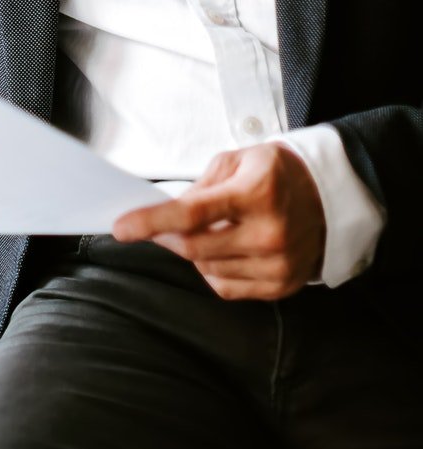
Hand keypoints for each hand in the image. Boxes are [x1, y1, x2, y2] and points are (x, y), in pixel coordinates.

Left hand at [112, 142, 325, 299]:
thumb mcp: (237, 161)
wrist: (328, 197)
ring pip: (207, 270)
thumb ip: (200, 186)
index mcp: (257, 194)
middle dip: (166, 237)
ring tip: (205, 231)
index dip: (151, 221)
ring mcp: (278, 265)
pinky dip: (212, 270)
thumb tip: (166, 211)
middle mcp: (270, 234)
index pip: (192, 214)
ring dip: (192, 253)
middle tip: (157, 225)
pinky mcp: (281, 286)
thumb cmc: (276, 173)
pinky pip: (227, 288)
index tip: (120, 228)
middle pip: (195, 248)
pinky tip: (221, 250)